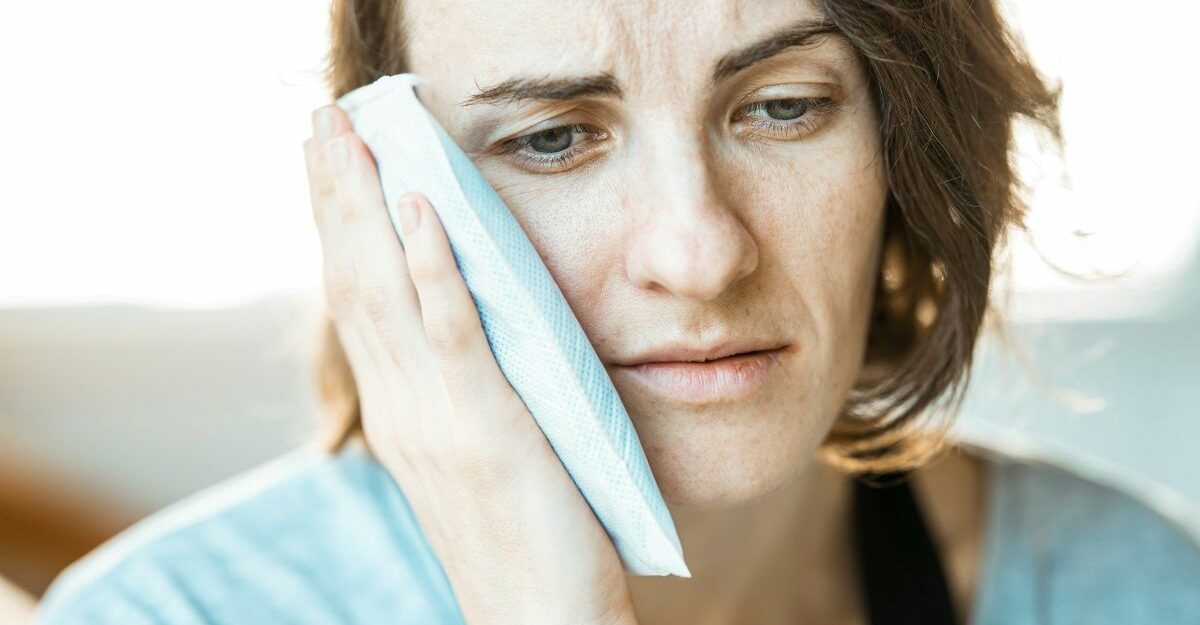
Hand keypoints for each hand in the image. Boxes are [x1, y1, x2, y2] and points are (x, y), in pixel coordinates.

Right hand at [303, 103, 638, 624]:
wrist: (541, 623)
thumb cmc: (520, 542)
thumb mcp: (473, 459)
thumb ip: (455, 397)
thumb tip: (460, 334)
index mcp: (399, 417)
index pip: (355, 302)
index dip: (336, 227)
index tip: (326, 163)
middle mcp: (402, 411)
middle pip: (354, 281)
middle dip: (335, 195)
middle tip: (320, 119)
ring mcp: (437, 419)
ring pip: (386, 292)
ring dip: (365, 206)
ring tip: (350, 136)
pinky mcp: (488, 427)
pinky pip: (452, 332)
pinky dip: (431, 264)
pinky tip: (418, 208)